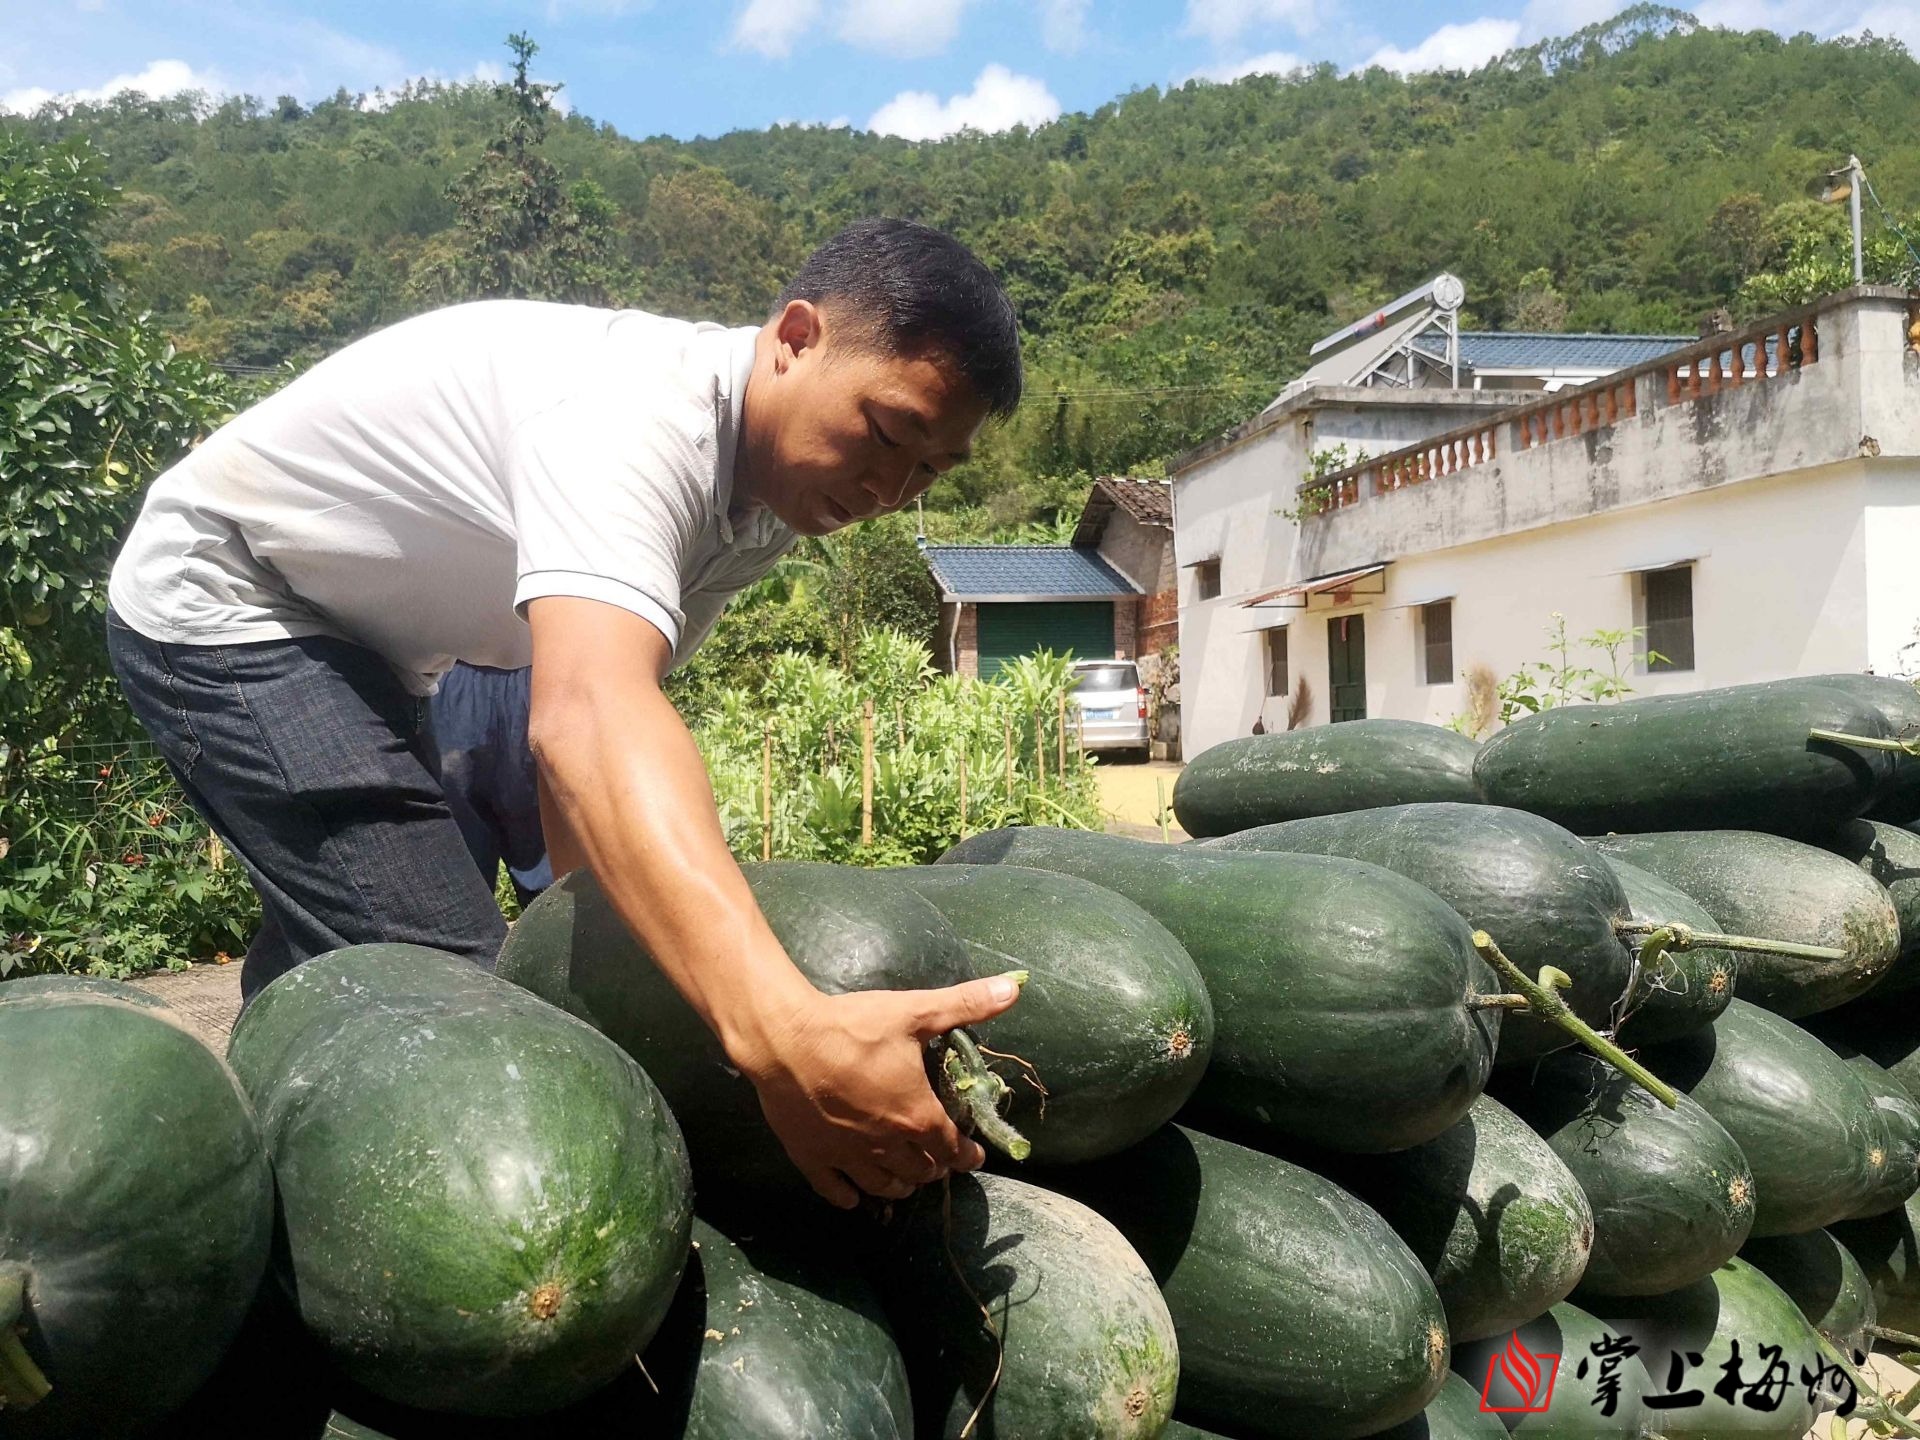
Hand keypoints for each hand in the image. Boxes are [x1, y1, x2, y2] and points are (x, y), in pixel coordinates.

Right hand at [738, 974, 1022, 1208]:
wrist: (785, 1041)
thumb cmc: (852, 1027)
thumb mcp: (914, 1011)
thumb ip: (966, 1004)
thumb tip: (1014, 989)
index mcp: (916, 1116)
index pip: (951, 1147)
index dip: (966, 1154)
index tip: (973, 1157)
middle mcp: (886, 1146)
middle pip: (919, 1171)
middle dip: (933, 1168)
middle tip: (937, 1160)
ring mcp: (847, 1157)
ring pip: (882, 1186)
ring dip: (900, 1186)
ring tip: (905, 1182)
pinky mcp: (812, 1159)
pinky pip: (835, 1190)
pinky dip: (849, 1197)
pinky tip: (853, 1197)